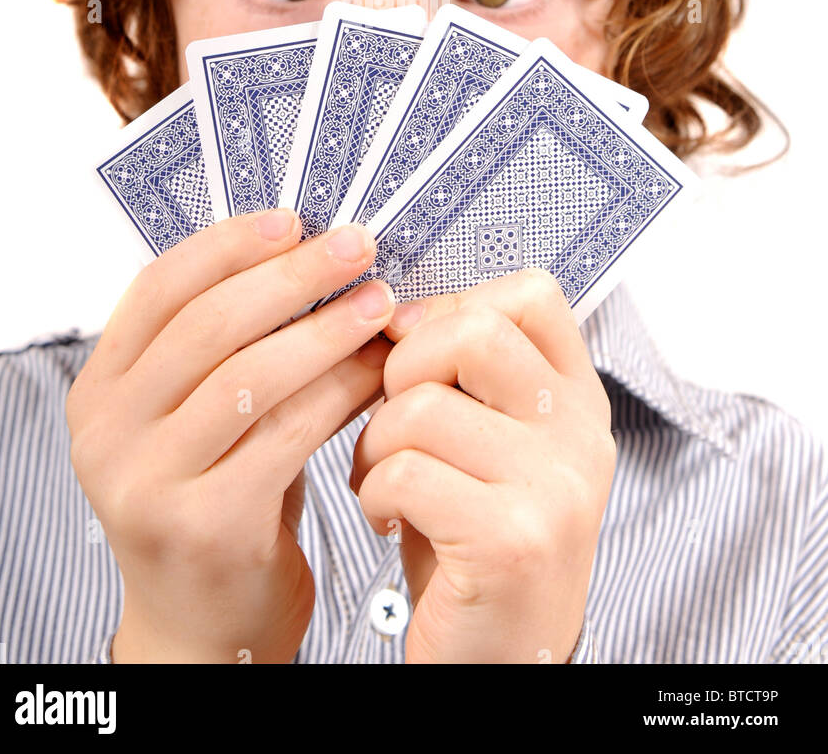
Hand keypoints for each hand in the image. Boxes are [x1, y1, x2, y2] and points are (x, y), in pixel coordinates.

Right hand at [66, 210, 394, 662]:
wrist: (204, 628)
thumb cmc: (214, 504)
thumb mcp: (197, 419)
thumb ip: (227, 347)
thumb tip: (308, 253)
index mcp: (102, 391)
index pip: (158, 288)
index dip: (228, 244)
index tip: (292, 220)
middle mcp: (110, 434)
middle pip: (207, 324)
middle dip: (291, 276)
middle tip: (355, 248)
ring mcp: (149, 482)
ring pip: (251, 376)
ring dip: (326, 330)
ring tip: (379, 302)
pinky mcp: (206, 524)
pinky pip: (287, 434)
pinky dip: (341, 392)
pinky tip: (378, 372)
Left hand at [349, 270, 615, 663]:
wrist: (498, 661)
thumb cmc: (473, 543)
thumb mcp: (486, 444)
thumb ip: (464, 376)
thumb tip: (394, 309)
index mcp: (577, 399)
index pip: (531, 293)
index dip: (453, 306)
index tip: (414, 350)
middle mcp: (581, 435)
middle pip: (474, 331)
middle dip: (404, 367)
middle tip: (394, 420)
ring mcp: (555, 488)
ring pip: (421, 407)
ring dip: (374, 445)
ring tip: (384, 482)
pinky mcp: (512, 541)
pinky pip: (405, 472)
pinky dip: (374, 494)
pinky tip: (391, 519)